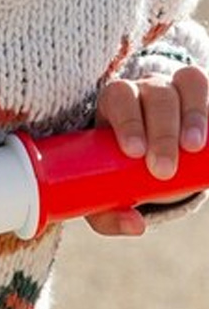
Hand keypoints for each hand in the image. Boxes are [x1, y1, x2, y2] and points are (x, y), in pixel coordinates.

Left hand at [88, 65, 208, 237]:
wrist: (155, 152)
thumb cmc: (124, 167)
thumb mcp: (109, 189)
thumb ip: (110, 213)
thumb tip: (135, 225)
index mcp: (117, 101)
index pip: (118, 96)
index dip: (126, 120)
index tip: (134, 153)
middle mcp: (148, 88)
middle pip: (155, 94)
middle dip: (161, 131)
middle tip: (163, 169)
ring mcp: (180, 87)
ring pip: (188, 82)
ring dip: (193, 114)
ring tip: (194, 148)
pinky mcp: (207, 95)